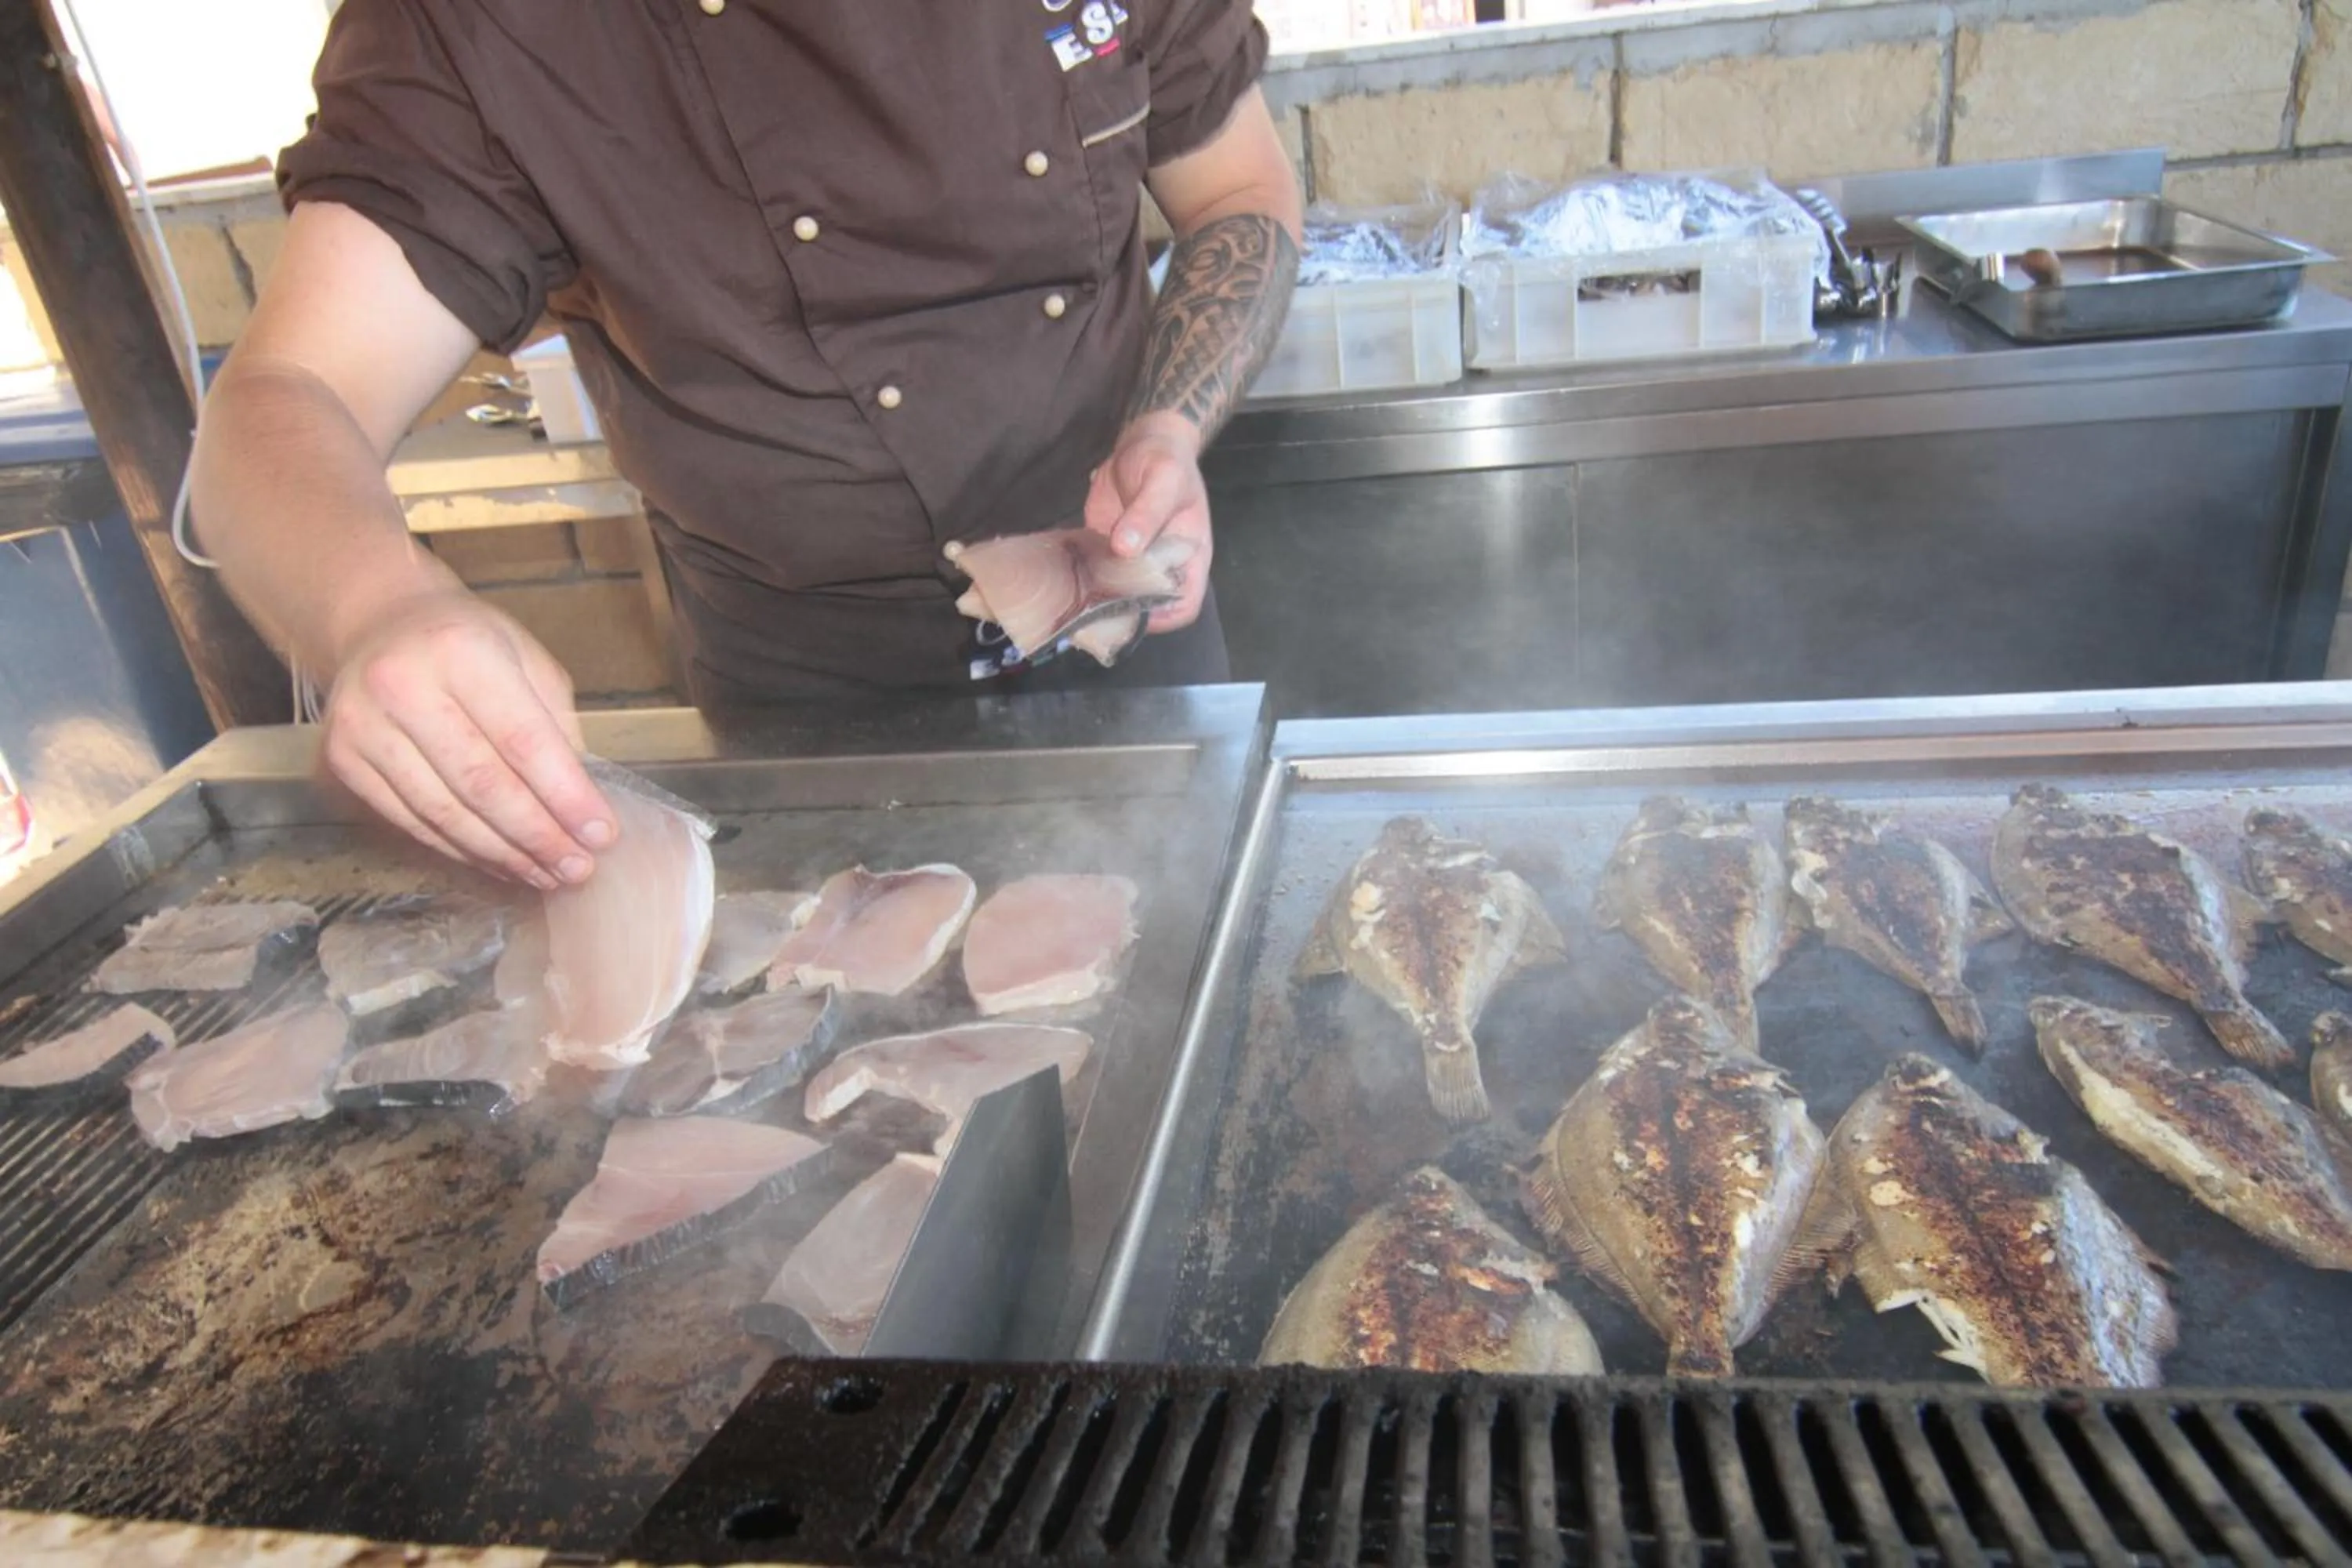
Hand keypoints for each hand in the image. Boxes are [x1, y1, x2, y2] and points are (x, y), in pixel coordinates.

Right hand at [321, 590, 613, 889]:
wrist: (380, 624)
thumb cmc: (468, 643)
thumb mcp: (526, 660)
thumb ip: (556, 725)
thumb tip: (581, 804)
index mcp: (460, 649)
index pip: (523, 740)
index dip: (564, 795)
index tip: (600, 835)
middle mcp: (402, 685)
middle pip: (481, 784)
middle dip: (537, 835)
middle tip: (577, 869)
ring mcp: (363, 726)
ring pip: (444, 812)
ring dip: (502, 853)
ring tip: (544, 874)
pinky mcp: (343, 760)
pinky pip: (411, 821)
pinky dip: (461, 848)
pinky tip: (499, 861)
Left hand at [1083, 412, 1211, 633]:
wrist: (1143, 441)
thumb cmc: (1164, 460)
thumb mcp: (1163, 480)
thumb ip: (1147, 513)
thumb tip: (1126, 548)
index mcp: (1189, 556)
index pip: (1186, 604)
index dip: (1165, 615)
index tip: (1134, 609)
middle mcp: (1163, 565)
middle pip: (1150, 607)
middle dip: (1125, 611)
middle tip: (1095, 605)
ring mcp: (1134, 560)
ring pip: (1121, 595)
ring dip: (1100, 599)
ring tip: (1076, 596)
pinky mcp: (1108, 550)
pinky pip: (1098, 574)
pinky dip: (1084, 579)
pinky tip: (1066, 576)